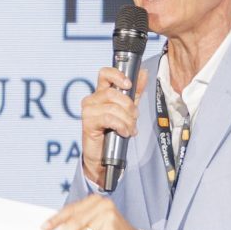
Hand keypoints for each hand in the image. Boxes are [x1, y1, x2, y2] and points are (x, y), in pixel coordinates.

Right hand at [76, 63, 138, 188]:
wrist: (103, 156)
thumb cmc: (114, 131)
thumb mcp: (128, 109)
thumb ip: (135, 92)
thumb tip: (143, 72)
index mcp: (101, 93)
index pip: (105, 74)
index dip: (117, 75)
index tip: (129, 85)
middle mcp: (92, 100)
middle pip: (113, 93)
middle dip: (129, 107)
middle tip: (134, 118)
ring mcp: (88, 111)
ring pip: (113, 108)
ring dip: (127, 120)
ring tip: (130, 129)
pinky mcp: (87, 123)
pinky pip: (109, 119)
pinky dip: (121, 126)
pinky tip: (124, 132)